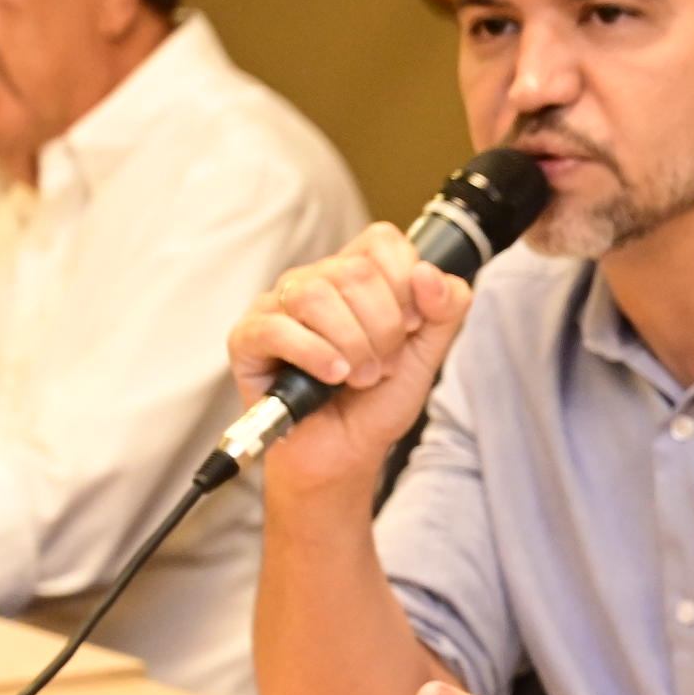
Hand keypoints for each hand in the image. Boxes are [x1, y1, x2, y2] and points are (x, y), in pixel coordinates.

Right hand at [225, 222, 472, 493]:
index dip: (405, 283)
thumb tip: (428, 274)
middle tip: (384, 366)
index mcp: (355, 274)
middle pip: (355, 271)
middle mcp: (314, 281)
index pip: (381, 241)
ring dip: (352, 345)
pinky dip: (315, 355)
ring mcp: (277, 305)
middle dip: (383, 328)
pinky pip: (278, 328)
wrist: (344, 453)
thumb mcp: (427, 354)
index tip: (412, 326)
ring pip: (317, 295)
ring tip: (359, 377)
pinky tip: (332, 378)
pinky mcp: (248, 337)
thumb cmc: (376, 402)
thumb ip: (445, 309)